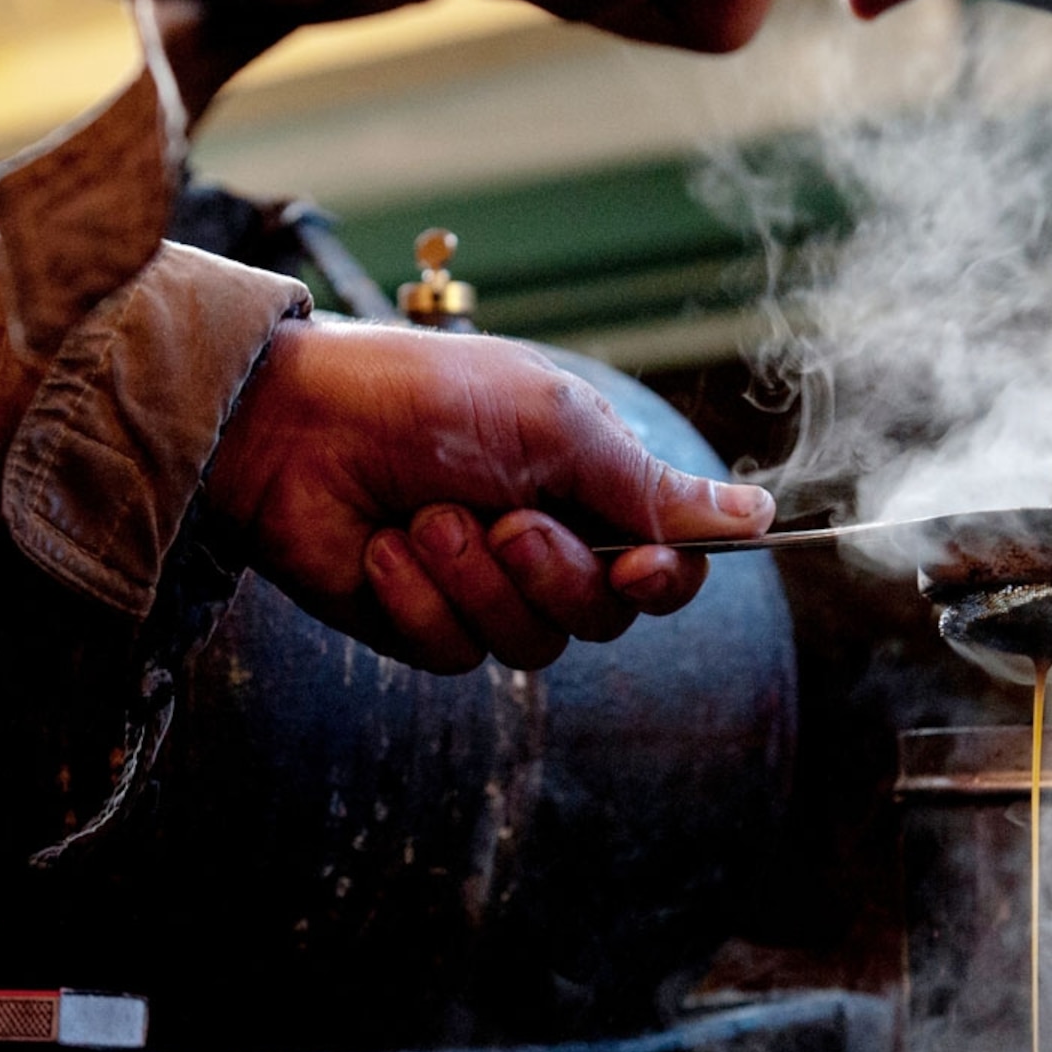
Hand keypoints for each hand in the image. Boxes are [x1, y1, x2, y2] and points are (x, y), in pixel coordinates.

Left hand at [202, 319, 775, 673]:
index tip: (644, 568)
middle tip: (504, 519)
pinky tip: (385, 548)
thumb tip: (759, 518)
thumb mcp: (551, 424)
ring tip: (426, 518)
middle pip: (605, 617)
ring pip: (533, 644)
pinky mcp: (423, 625)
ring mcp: (483, 591)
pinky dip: (420, 598)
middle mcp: (546, 544)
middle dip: (554, 573)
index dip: (666, 578)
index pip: (667, 564)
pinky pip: (456, 652)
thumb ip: (648, 485)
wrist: (292, 425)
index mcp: (589, 486)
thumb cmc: (423, 399)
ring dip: (477, 581)